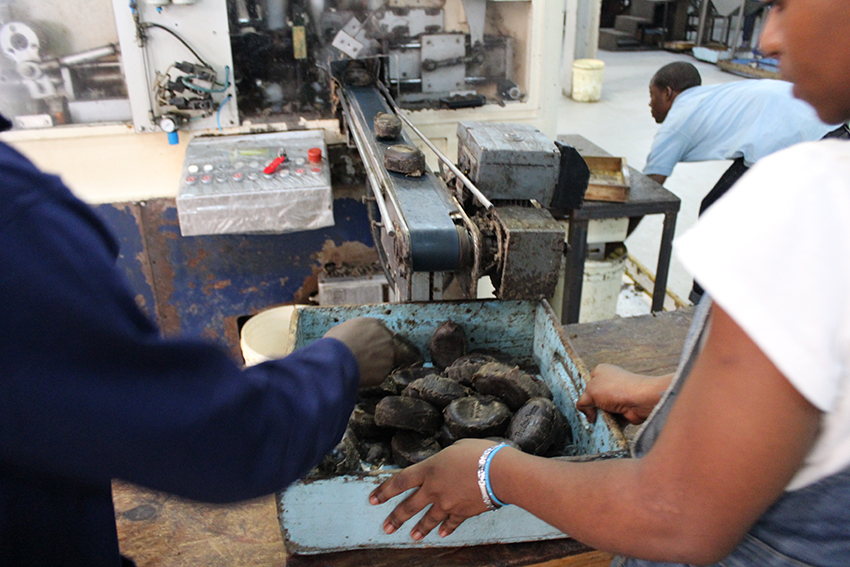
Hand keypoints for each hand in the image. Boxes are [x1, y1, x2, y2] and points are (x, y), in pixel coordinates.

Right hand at [323, 317, 393, 387]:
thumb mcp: (342, 329)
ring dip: (378, 365)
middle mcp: (386, 338)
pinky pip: (381, 374)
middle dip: (381, 352)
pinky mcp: (386, 371)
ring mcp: (389, 355)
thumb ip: (355, 332)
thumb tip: (354, 337)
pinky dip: (373, 377)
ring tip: (362, 369)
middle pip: (389, 346)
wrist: (336, 361)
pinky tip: (361, 375)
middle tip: (367, 359)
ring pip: (388, 361)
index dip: (375, 341)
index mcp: (375, 324)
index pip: (382, 332)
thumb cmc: (335, 343)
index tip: (368, 347)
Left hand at [369, 438, 496, 539]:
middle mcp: (433, 489)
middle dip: (396, 518)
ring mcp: (447, 503)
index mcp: (429, 469)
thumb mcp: (456, 448)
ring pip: (428, 519)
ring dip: (419, 529)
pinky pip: (451, 523)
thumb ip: (444, 459)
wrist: (500, 473)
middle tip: (387, 527)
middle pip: (409, 506)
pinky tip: (442, 534)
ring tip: (413, 537)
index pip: (400, 481)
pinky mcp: (462, 513)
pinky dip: (446, 529)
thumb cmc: (480, 453)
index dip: (384, 491)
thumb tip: (444, 463)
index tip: (373, 499)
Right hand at [575, 364, 671, 424]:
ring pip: (604, 410)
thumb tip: (587, 412)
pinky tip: (611, 423)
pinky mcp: (625, 409)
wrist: (640, 400)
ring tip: (603, 418)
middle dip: (593, 407)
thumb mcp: (590, 392)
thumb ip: (582, 401)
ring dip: (602, 416)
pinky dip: (611, 423)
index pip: (588, 383)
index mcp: (601, 371)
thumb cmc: (616, 389)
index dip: (585, 394)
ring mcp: (619, 396)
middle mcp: (611, 382)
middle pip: (595, 399)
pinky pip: (613, 418)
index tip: (586, 402)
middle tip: (592, 412)